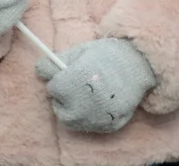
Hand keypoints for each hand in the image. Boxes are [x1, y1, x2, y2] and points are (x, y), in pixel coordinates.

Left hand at [35, 38, 155, 132]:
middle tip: (77, 85)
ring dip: (74, 109)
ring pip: (72, 120)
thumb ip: (55, 62)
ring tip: (87, 94)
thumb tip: (39, 69)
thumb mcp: (78, 52)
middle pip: (59, 108)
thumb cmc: (106, 56)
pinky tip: (99, 103)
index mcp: (73, 82)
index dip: (60, 79)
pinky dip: (90, 117)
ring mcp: (96, 118)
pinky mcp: (108, 126)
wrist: (139, 64)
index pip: (52, 88)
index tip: (70, 73)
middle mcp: (83, 104)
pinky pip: (90, 126)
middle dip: (64, 97)